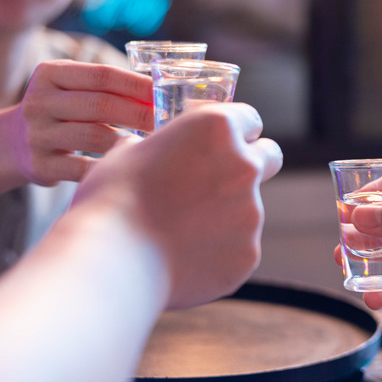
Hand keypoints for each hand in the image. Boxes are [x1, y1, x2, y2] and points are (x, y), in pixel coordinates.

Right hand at [3, 60, 154, 185]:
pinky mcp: (40, 165)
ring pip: (94, 137)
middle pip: (101, 105)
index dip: (137, 85)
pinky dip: (108, 167)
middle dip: (140, 114)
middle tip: (166, 122)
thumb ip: (105, 87)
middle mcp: (40, 101)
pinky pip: (83, 168)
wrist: (12, 144)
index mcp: (50, 74)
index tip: (164, 94)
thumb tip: (161, 95)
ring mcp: (38, 135)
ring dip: (127, 141)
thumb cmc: (61, 112)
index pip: (102, 75)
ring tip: (152, 144)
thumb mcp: (70, 88)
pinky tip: (127, 166)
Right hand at [73, 102, 282, 308]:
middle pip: (269, 157)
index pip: (249, 119)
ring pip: (248, 209)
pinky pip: (237, 248)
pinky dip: (218, 252)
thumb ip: (155, 147)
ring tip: (177, 233)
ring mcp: (252, 213)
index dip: (234, 130)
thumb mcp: (126, 154)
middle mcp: (244, 166)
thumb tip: (147, 149)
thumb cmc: (112, 200)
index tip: (219, 143)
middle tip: (217, 181)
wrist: (115, 262)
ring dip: (224, 215)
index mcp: (217, 129)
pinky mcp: (248, 254)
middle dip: (251, 164)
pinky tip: (182, 259)